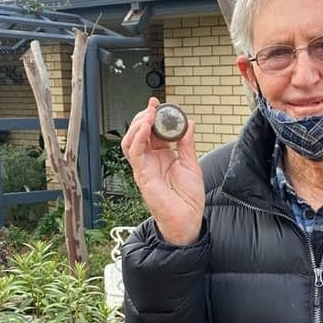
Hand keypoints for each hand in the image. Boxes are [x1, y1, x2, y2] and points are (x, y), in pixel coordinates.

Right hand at [121, 97, 204, 244]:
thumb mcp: (191, 164)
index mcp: (162, 156)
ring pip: (131, 140)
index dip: (153, 117)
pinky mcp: (142, 175)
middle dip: (143, 116)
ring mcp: (144, 167)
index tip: (158, 103)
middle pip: (139, 133)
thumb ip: (187, 144)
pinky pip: (135, 153)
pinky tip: (145, 128)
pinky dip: (138, 138)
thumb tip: (189, 123)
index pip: (153, 131)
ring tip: (148, 115)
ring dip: (137, 125)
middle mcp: (151, 160)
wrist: (188, 219)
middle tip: (153, 106)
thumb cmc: (188, 197)